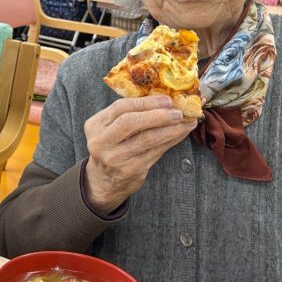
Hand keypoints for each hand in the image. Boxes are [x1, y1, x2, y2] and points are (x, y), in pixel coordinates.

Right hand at [83, 96, 198, 213]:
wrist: (103, 182)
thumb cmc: (111, 148)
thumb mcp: (109, 129)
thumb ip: (128, 114)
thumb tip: (163, 100)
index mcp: (95, 125)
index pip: (120, 107)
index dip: (145, 102)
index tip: (166, 99)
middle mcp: (102, 141)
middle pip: (130, 122)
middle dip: (158, 115)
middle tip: (178, 112)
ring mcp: (115, 157)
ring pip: (146, 139)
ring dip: (170, 129)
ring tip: (186, 122)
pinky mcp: (130, 170)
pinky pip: (154, 152)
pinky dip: (170, 141)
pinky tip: (179, 134)